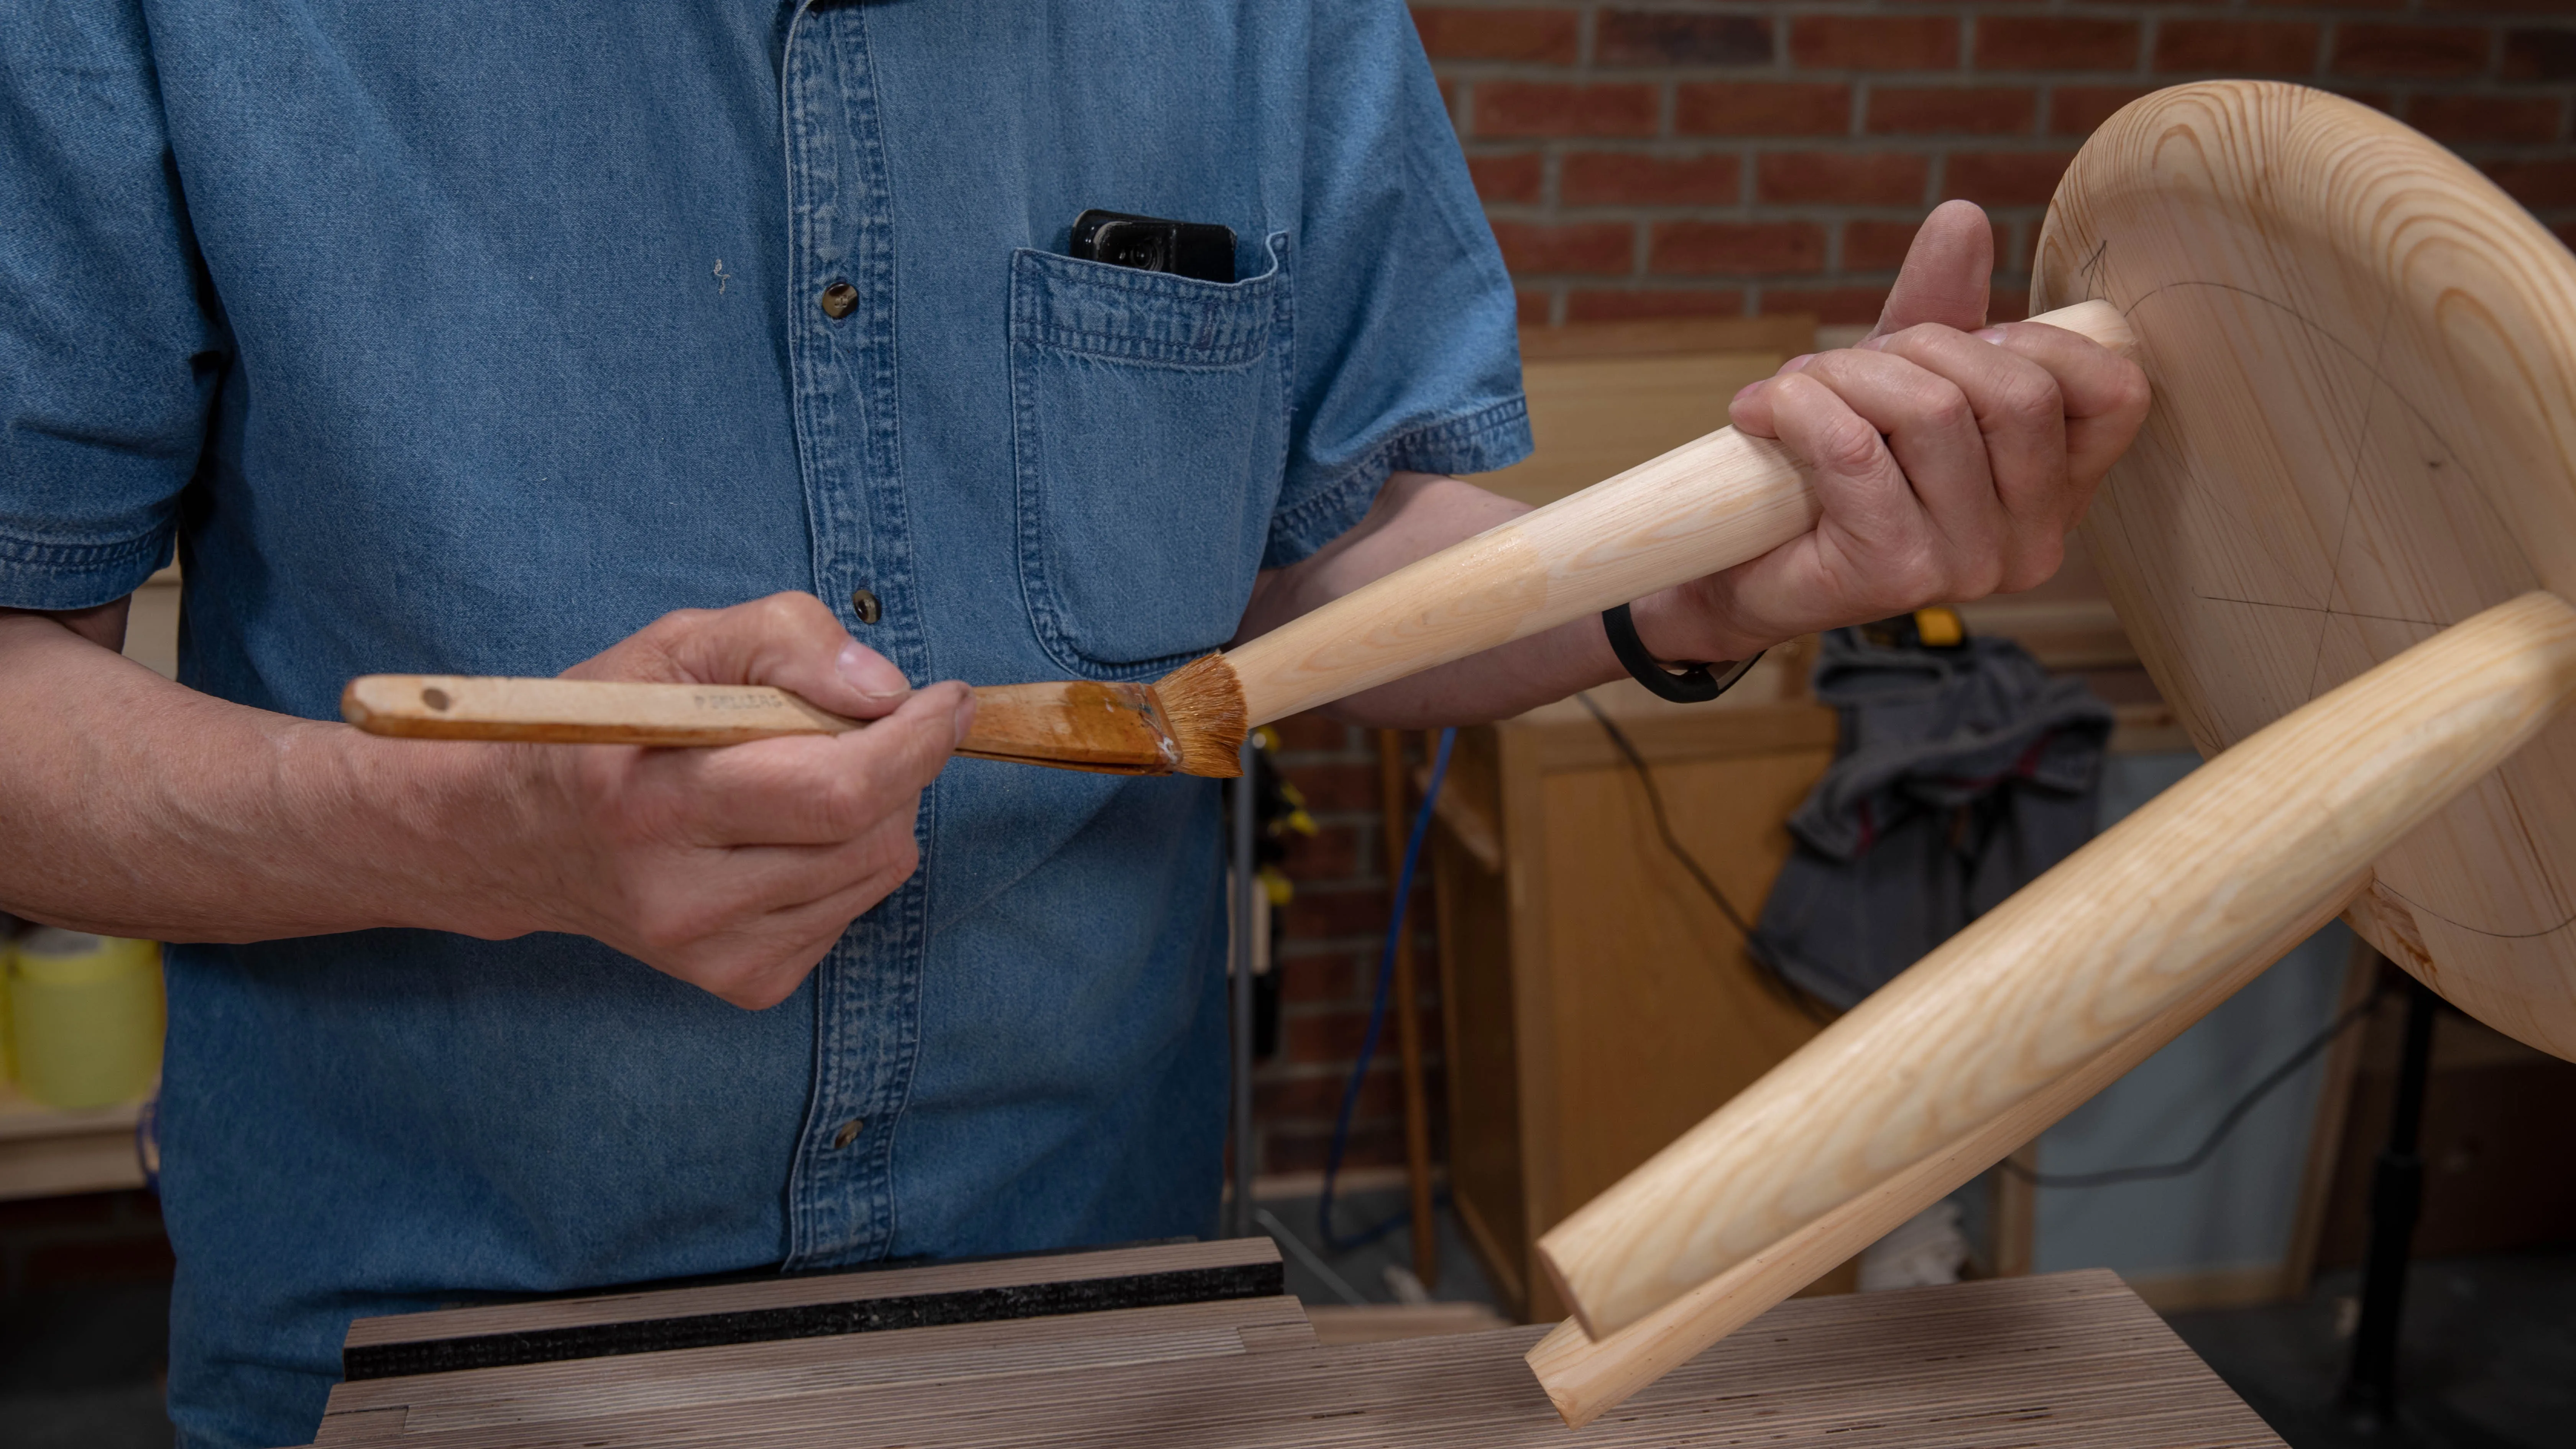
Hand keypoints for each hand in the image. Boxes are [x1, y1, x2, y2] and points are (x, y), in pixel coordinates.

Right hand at [474, 593, 969, 1008]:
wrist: (522, 836)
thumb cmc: (609, 725)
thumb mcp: (677, 646)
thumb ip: (783, 641)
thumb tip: (886, 691)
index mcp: (656, 807)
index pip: (838, 790)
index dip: (914, 740)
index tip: (946, 699)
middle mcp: (684, 900)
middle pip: (870, 834)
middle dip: (898, 765)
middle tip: (861, 726)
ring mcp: (716, 954)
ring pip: (879, 871)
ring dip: (878, 810)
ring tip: (807, 777)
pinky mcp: (745, 983)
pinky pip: (855, 908)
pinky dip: (849, 857)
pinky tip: (787, 833)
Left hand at [1628, 200, 2149, 663]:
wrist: (1740, 570)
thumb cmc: (1832, 474)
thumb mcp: (1898, 377)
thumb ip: (1942, 303)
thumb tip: (1963, 216)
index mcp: (2059, 491)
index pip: (2116, 394)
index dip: (2034, 340)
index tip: (1946, 344)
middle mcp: (2033, 539)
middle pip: (2015, 389)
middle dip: (1916, 347)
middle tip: (1839, 368)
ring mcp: (1971, 565)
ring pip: (1934, 411)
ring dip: (1846, 375)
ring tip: (1793, 393)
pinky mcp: (1896, 574)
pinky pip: (1855, 450)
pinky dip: (1800, 408)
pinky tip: (1763, 412)